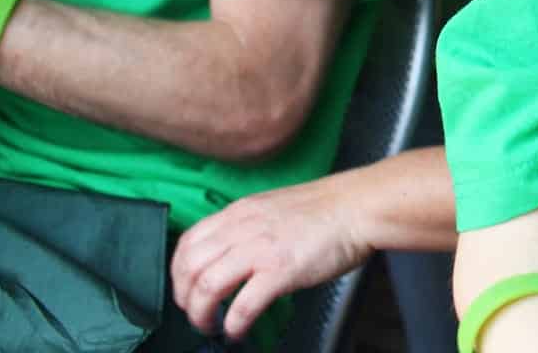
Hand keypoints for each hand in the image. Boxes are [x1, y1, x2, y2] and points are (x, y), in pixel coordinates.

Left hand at [172, 175, 366, 341]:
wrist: (358, 207)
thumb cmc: (326, 210)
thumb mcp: (273, 207)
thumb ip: (247, 226)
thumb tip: (231, 254)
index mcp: (239, 213)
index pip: (188, 243)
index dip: (178, 273)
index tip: (187, 289)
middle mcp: (243, 228)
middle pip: (189, 268)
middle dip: (184, 298)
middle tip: (196, 312)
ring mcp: (260, 249)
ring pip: (207, 287)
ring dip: (201, 314)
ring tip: (210, 325)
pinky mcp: (280, 271)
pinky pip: (242, 305)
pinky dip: (233, 324)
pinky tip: (237, 330)